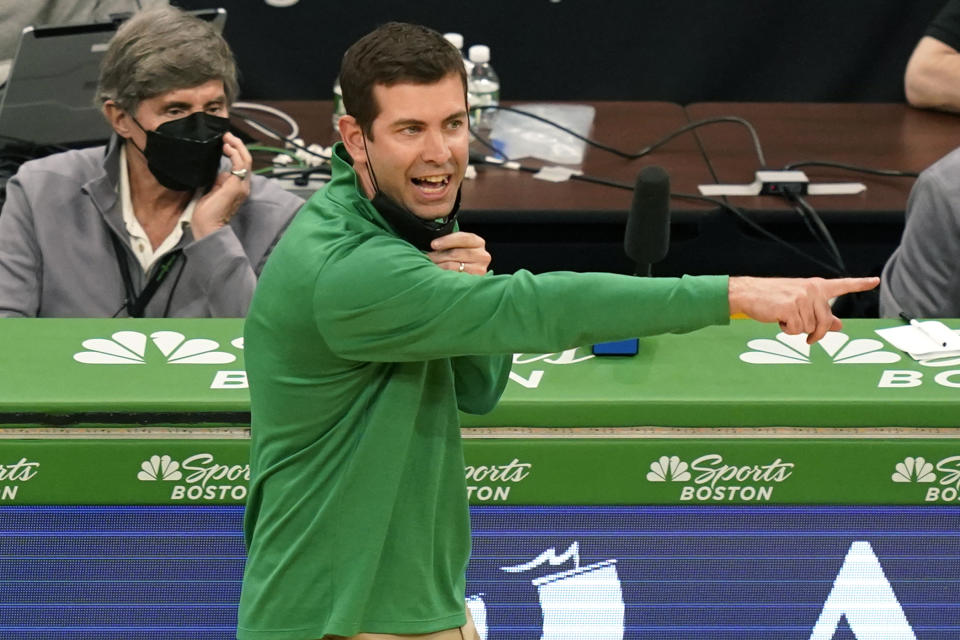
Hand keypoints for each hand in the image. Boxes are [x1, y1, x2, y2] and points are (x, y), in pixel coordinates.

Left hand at [191, 132, 251, 239]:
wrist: (207, 226)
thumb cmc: (207, 212)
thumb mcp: (213, 191)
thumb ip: (219, 181)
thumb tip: (220, 171)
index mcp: (238, 187)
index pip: (242, 164)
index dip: (235, 151)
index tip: (224, 142)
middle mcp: (243, 185)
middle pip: (246, 159)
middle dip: (237, 144)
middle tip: (226, 135)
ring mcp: (242, 186)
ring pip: (246, 159)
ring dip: (236, 146)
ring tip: (226, 138)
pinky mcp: (236, 185)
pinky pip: (240, 164)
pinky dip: (234, 153)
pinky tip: (225, 147)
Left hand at [428, 232, 490, 274]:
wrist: (468, 275)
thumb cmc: (459, 258)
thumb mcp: (457, 246)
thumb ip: (450, 242)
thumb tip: (433, 243)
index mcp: (478, 242)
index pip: (463, 238)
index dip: (447, 240)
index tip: (433, 245)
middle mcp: (483, 256)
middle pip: (456, 253)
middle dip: (438, 255)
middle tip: (427, 257)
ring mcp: (480, 270)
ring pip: (452, 266)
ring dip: (438, 265)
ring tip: (429, 266)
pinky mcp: (474, 281)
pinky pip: (453, 277)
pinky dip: (442, 275)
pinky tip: (437, 275)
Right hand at [728, 276, 879, 343]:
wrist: (748, 293)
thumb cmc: (772, 298)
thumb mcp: (799, 303)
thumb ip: (820, 313)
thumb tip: (840, 325)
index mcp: (816, 286)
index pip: (842, 285)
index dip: (860, 284)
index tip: (875, 281)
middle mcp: (812, 290)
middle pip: (826, 322)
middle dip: (815, 333)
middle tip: (807, 338)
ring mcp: (802, 297)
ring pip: (809, 328)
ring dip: (796, 329)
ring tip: (783, 316)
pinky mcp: (790, 307)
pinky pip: (795, 330)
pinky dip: (786, 330)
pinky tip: (778, 318)